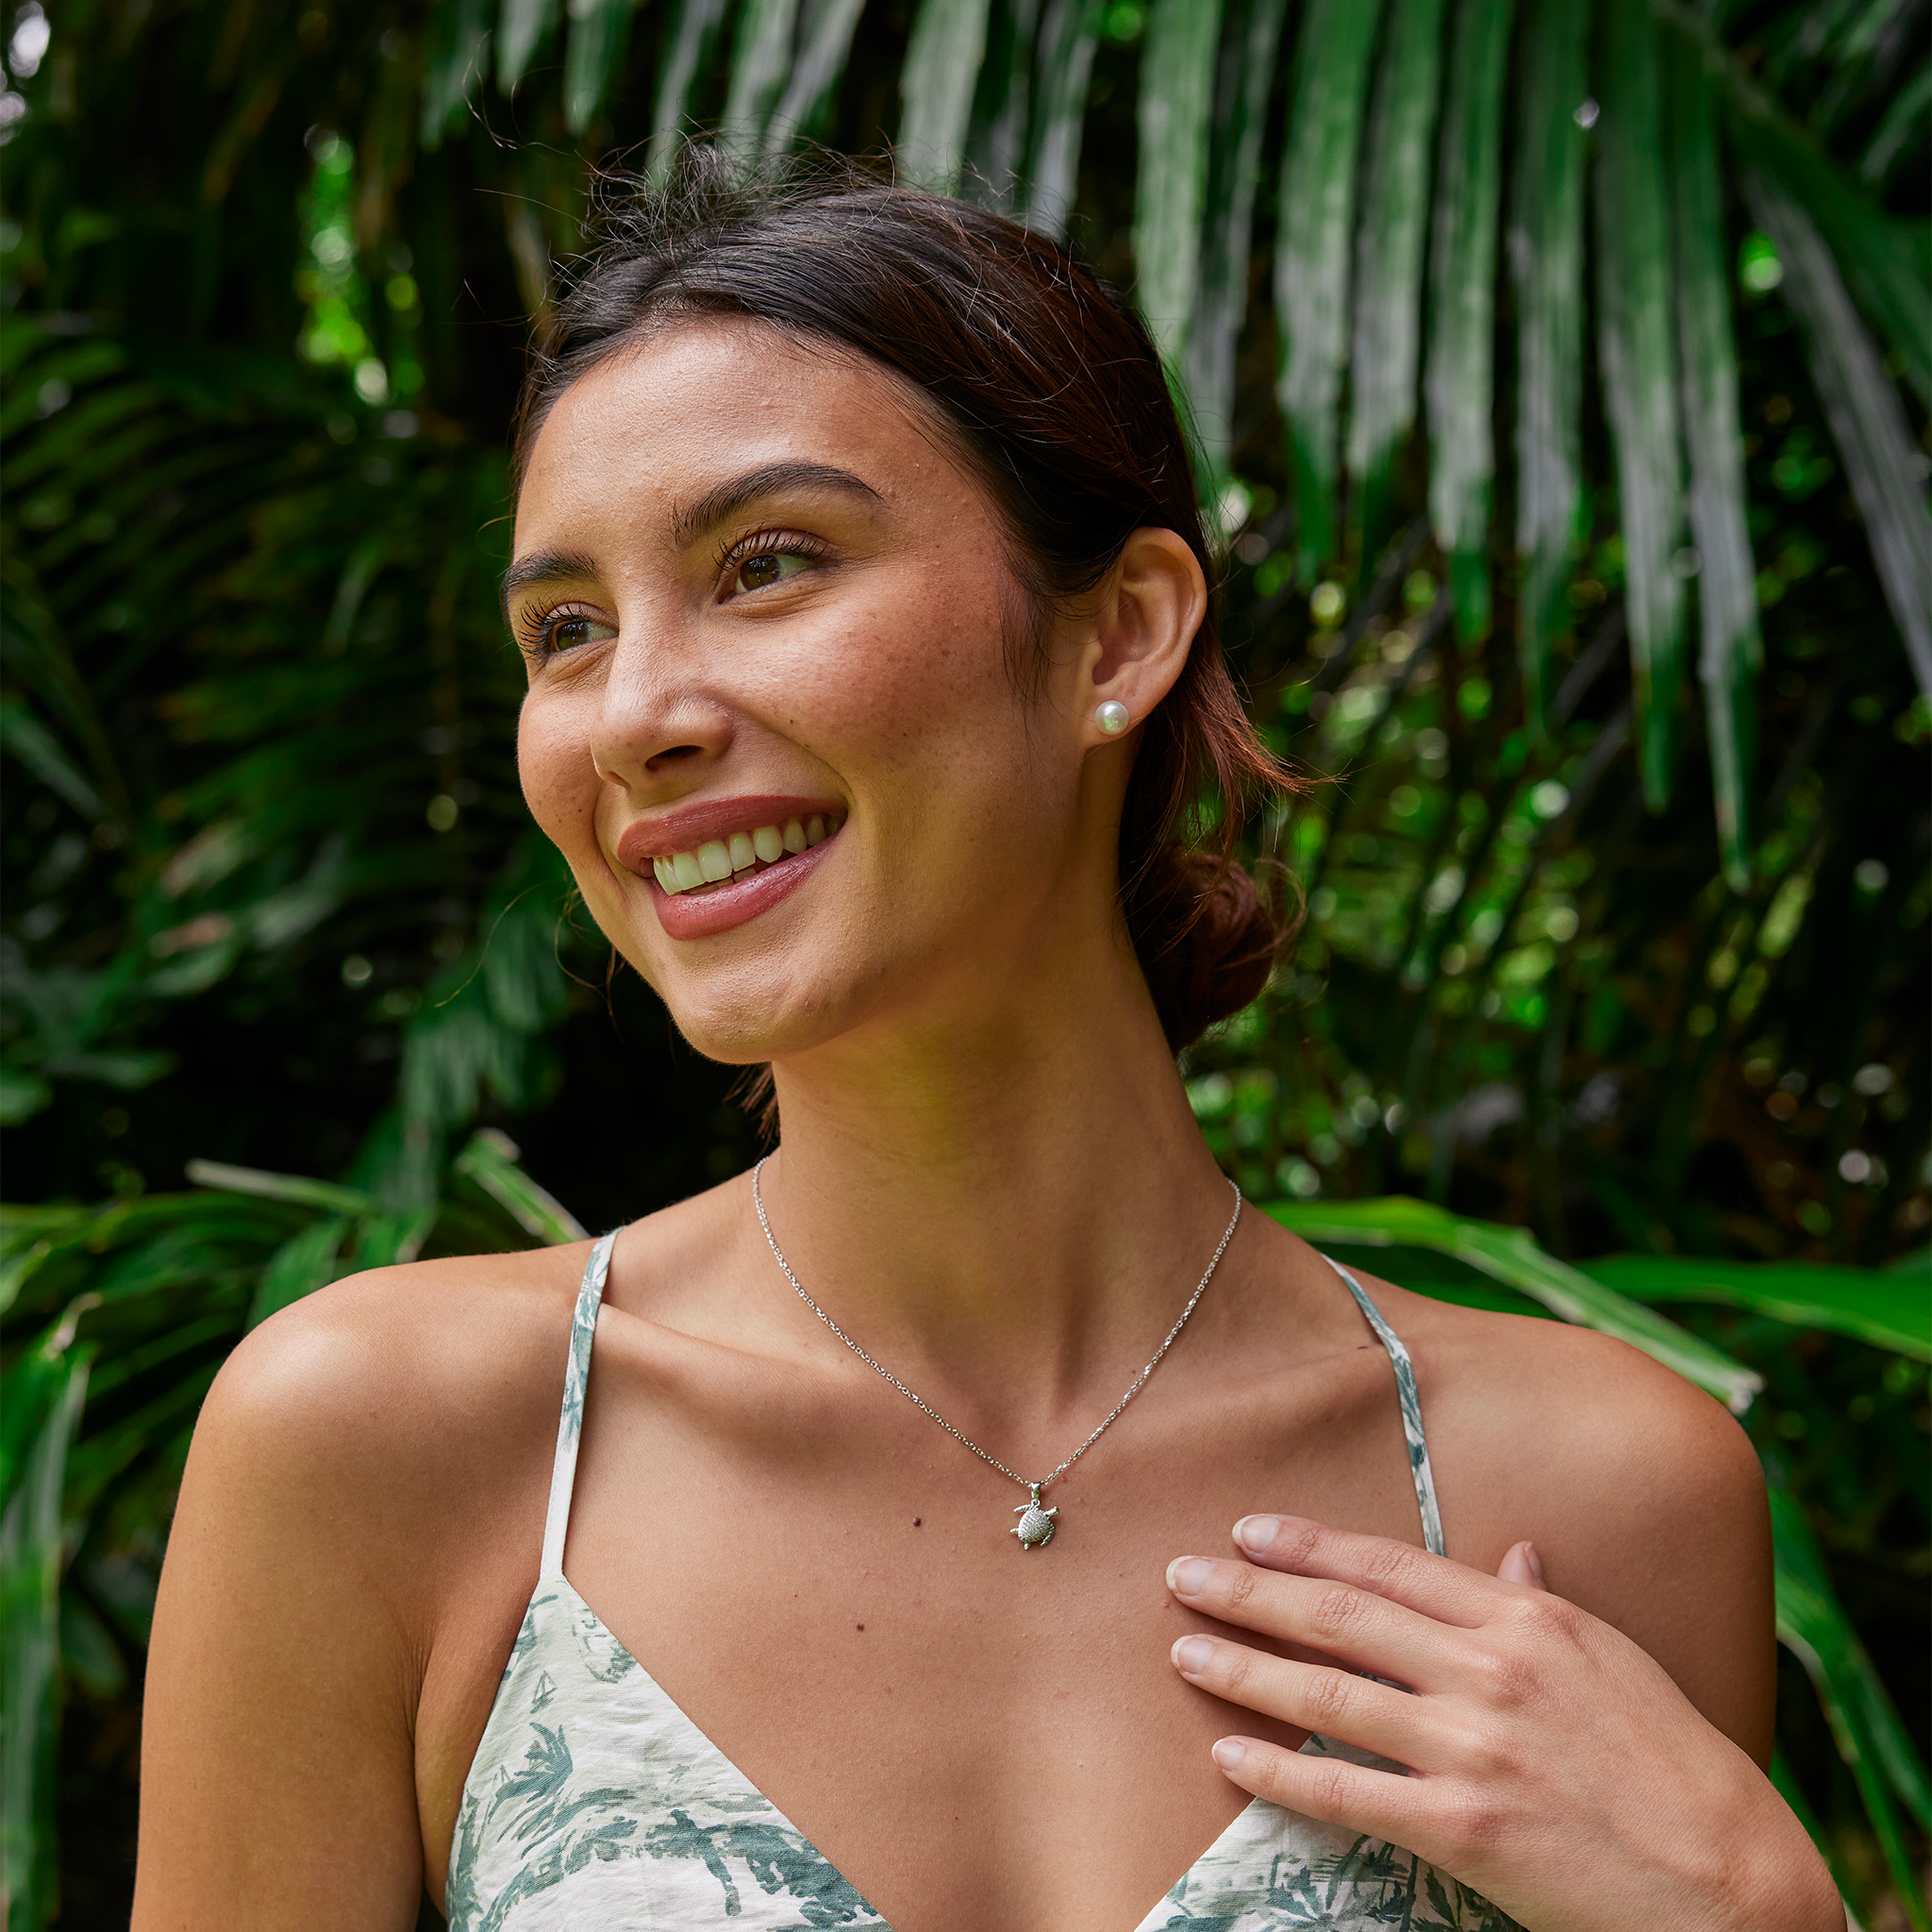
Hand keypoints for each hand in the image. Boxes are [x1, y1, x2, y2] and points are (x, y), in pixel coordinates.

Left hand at [1164, 1515, 1840, 1931]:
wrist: (1733, 1883)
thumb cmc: (1678, 1767)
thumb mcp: (1615, 1659)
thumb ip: (1545, 1602)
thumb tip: (1511, 1549)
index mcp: (1528, 1617)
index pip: (1391, 1564)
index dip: (1311, 1545)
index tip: (1249, 1529)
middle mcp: (1493, 1667)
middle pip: (1343, 1615)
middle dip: (1251, 1591)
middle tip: (1183, 1574)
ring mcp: (1475, 1746)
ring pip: (1329, 1694)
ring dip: (1244, 1670)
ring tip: (1185, 1650)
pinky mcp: (1464, 1828)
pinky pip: (1346, 1792)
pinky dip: (1278, 1771)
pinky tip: (1228, 1753)